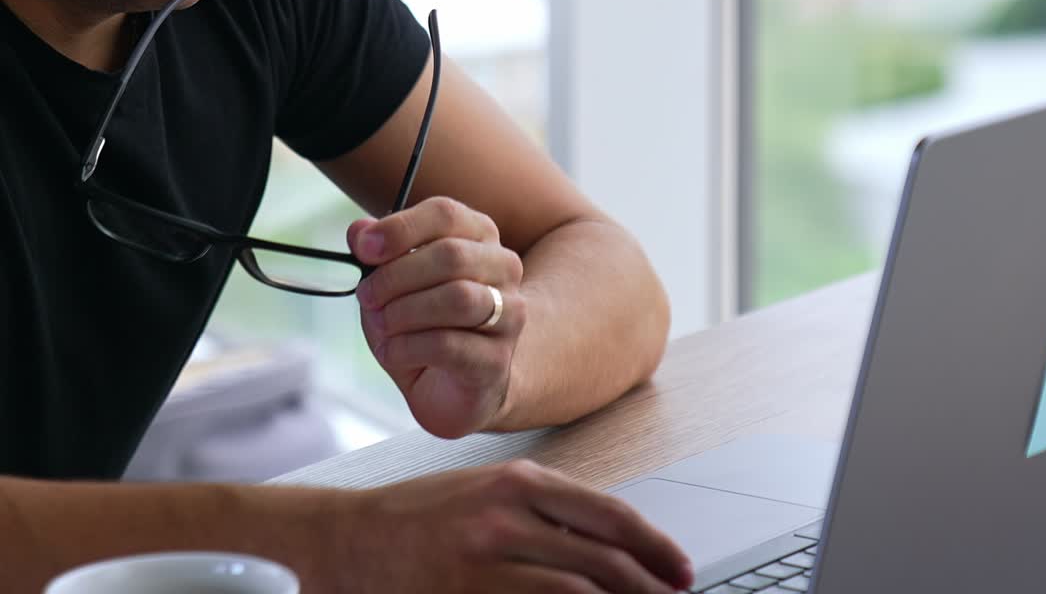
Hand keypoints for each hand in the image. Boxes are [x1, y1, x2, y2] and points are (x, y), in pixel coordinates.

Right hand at [346, 459, 693, 593]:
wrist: (347, 538)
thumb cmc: (421, 514)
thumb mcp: (487, 491)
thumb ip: (544, 510)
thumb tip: (608, 547)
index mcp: (518, 480)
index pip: (608, 513)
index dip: (654, 544)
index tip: (679, 567)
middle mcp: (507, 516)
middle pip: (602, 559)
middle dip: (649, 585)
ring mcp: (485, 561)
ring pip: (576, 593)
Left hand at [349, 197, 525, 438]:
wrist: (458, 388)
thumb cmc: (426, 326)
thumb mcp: (392, 285)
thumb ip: (377, 254)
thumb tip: (359, 231)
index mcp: (478, 236)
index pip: (445, 214)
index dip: (400, 228)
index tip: (364, 249)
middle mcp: (503, 267)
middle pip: (451, 255)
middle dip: (396, 277)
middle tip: (368, 297)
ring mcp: (507, 313)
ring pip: (457, 298)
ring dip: (404, 312)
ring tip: (382, 326)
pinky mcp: (496, 358)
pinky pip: (448, 344)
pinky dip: (407, 347)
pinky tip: (392, 351)